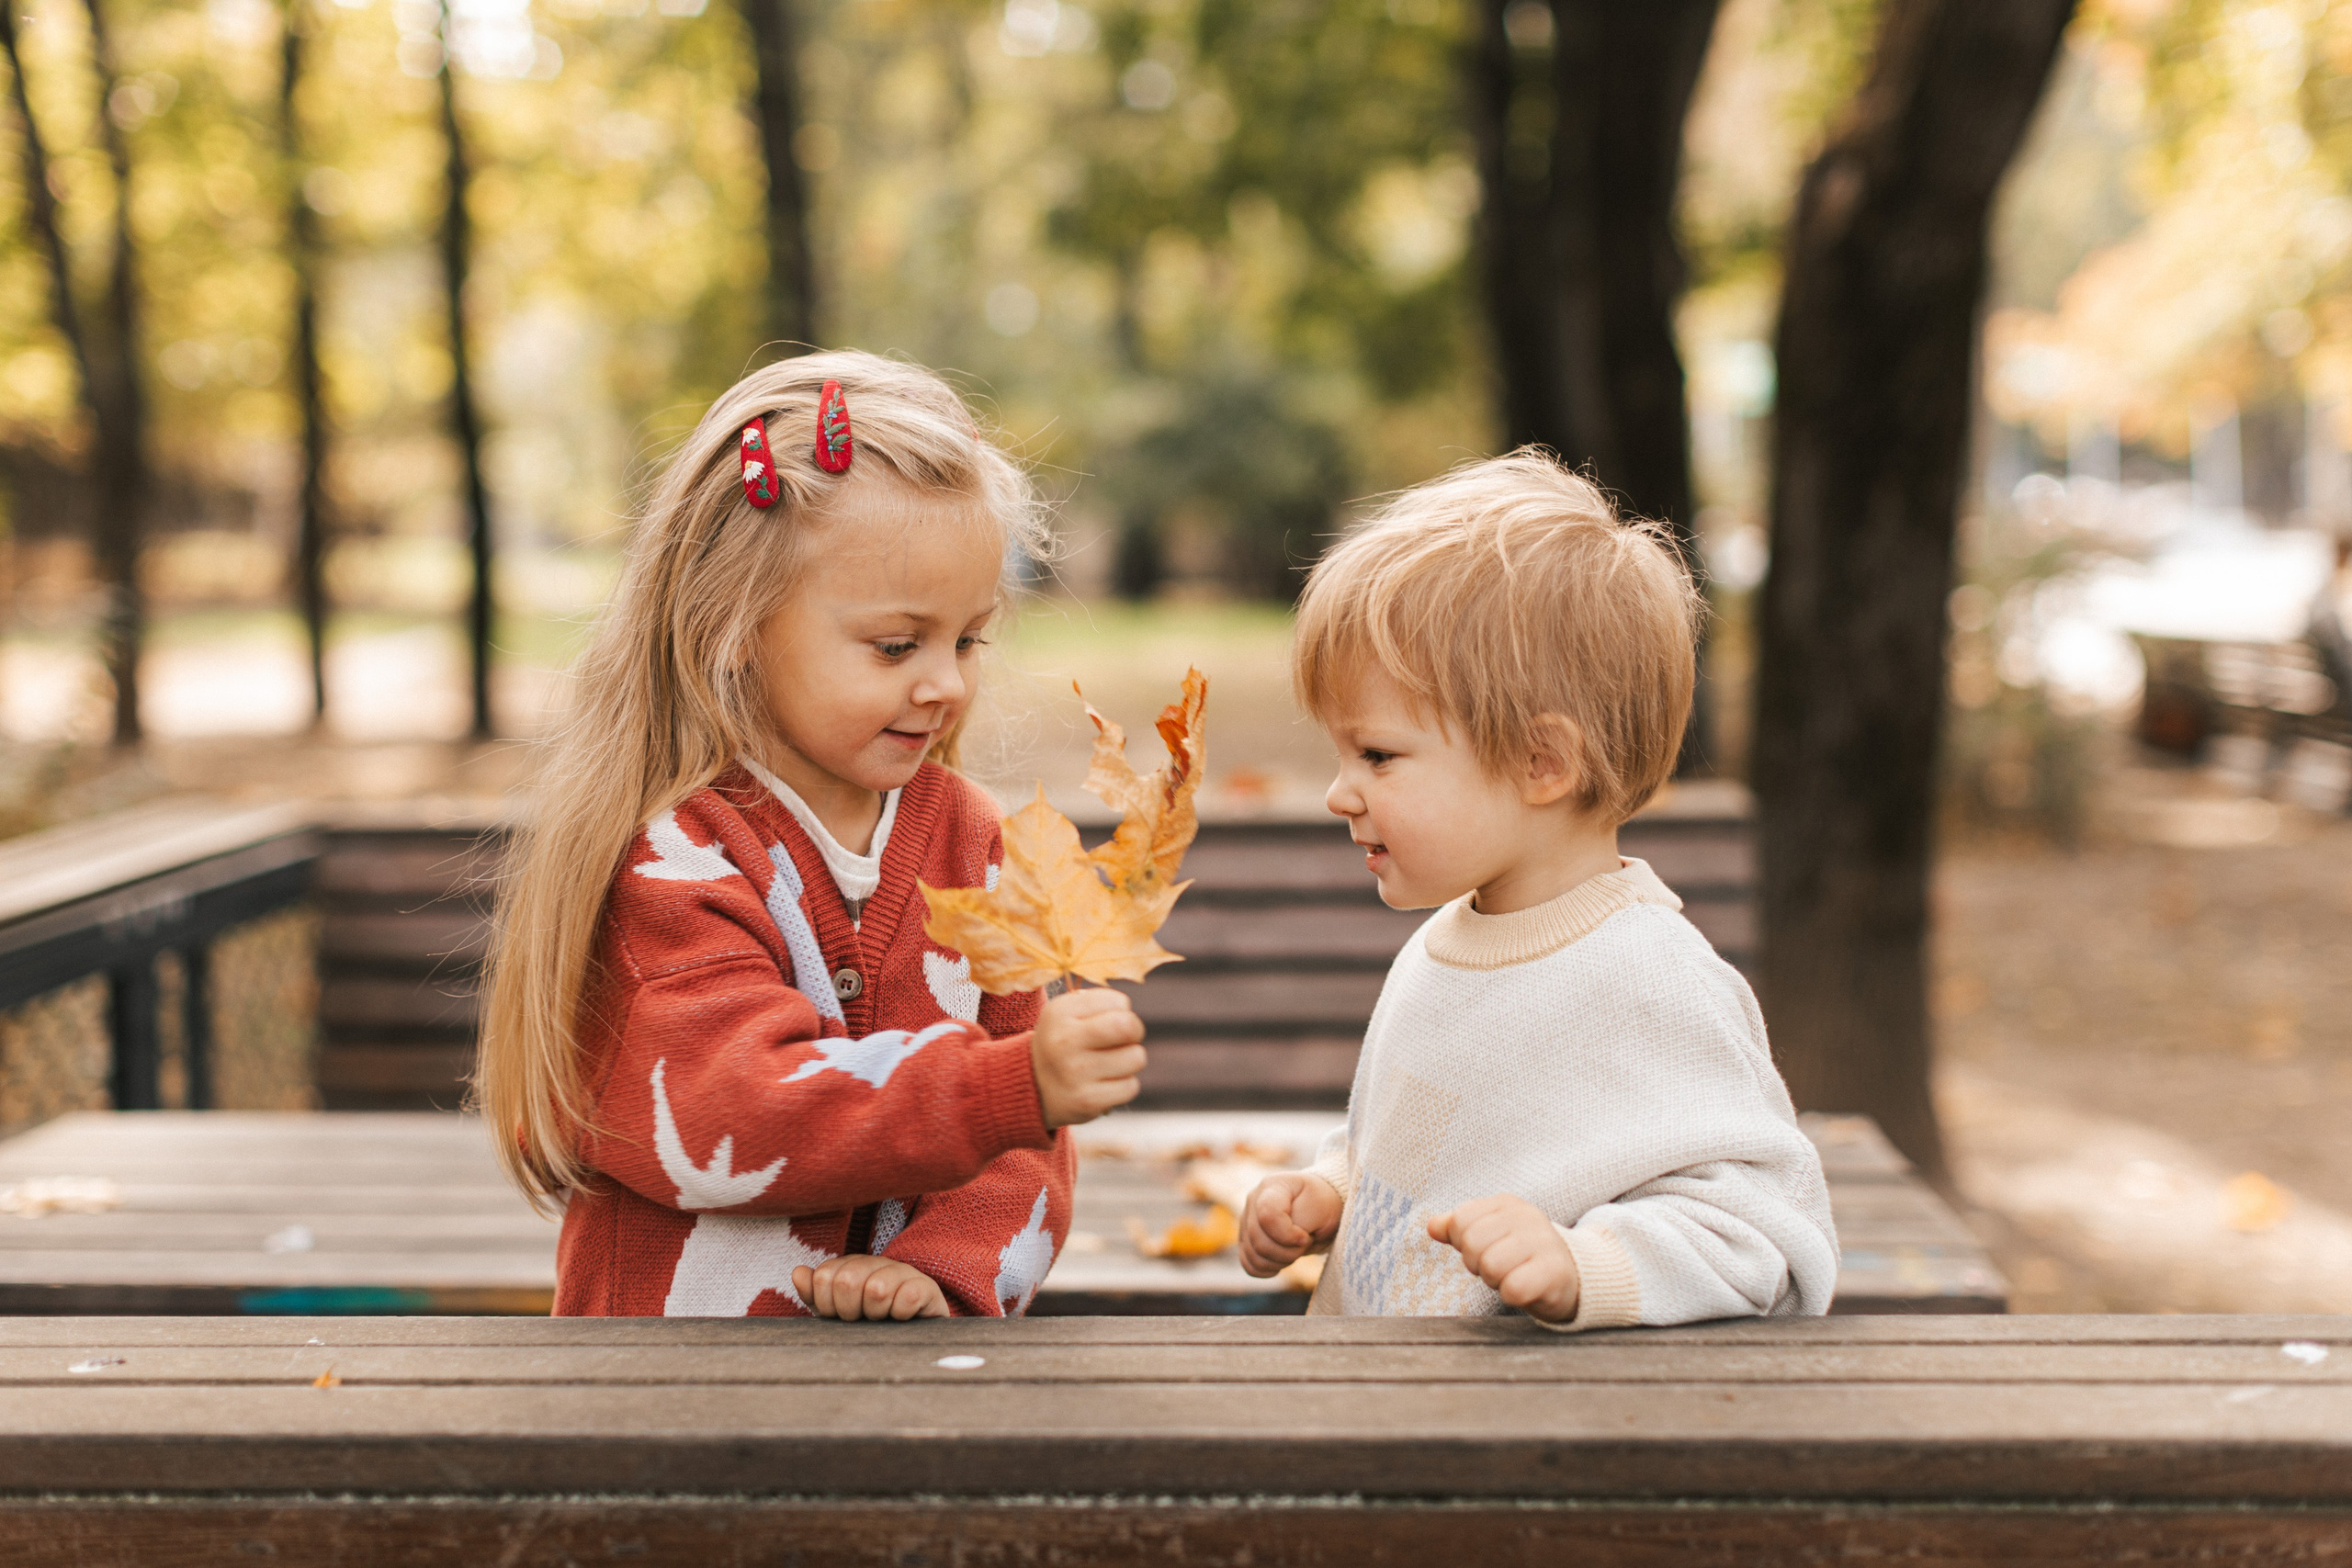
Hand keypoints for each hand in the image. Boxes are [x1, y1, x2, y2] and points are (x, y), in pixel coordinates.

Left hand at [792, 1255, 948, 1320]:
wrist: (914, 1340)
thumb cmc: (870, 1326)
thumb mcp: (836, 1313)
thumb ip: (815, 1294)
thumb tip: (798, 1272)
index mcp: (851, 1266)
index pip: (824, 1277)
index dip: (827, 1304)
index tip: (839, 1317)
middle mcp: (876, 1263)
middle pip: (846, 1281)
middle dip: (849, 1310)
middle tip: (862, 1319)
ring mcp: (903, 1273)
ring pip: (876, 1289)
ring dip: (876, 1313)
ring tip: (882, 1319)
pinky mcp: (927, 1288)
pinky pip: (908, 1297)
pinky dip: (901, 1314)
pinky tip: (902, 1319)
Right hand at [1030, 987, 1146, 1127]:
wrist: (1033, 1085)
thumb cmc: (1063, 1041)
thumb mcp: (1068, 1012)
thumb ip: (1101, 1004)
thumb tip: (1131, 1021)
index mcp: (1060, 1012)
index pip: (1118, 1003)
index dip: (1121, 1011)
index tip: (1105, 1021)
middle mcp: (1064, 1041)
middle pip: (1128, 1026)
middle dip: (1134, 1031)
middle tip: (1122, 1039)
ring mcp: (1074, 1073)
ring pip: (1136, 1058)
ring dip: (1130, 1060)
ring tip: (1108, 1062)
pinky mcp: (1086, 1101)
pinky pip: (1131, 1086)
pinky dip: (1124, 1084)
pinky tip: (1105, 1082)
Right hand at [1239, 1172, 1343, 1277]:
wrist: (1320, 1209)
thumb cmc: (1322, 1204)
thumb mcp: (1320, 1206)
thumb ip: (1301, 1220)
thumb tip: (1287, 1240)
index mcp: (1272, 1186)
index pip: (1267, 1216)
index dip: (1287, 1235)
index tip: (1306, 1236)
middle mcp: (1253, 1201)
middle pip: (1259, 1240)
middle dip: (1288, 1251)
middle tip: (1306, 1241)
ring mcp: (1246, 1221)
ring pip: (1253, 1255)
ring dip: (1280, 1261)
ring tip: (1296, 1250)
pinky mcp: (1246, 1240)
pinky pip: (1249, 1265)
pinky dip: (1268, 1269)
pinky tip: (1282, 1261)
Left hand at [1426, 1195, 1580, 1323]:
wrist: (1572, 1276)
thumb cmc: (1521, 1255)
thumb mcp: (1490, 1234)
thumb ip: (1459, 1228)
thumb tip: (1432, 1226)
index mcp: (1507, 1204)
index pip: (1460, 1220)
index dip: (1463, 1243)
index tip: (1485, 1250)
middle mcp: (1527, 1217)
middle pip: (1472, 1244)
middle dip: (1478, 1264)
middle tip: (1499, 1268)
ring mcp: (1544, 1242)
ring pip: (1490, 1266)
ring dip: (1496, 1281)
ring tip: (1513, 1276)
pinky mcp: (1555, 1272)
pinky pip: (1514, 1289)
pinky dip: (1513, 1295)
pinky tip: (1526, 1289)